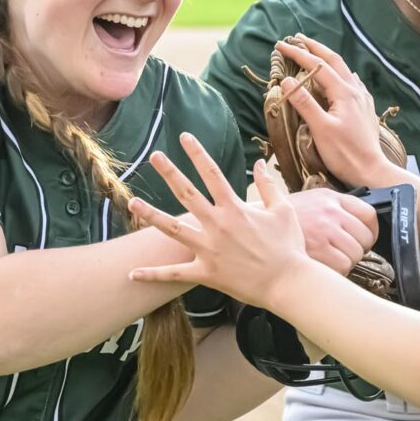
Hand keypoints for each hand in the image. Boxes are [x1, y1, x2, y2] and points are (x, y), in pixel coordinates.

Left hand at [127, 133, 308, 307]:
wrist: (288, 283)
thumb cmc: (288, 246)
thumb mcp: (283, 211)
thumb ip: (269, 186)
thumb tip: (260, 163)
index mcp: (235, 209)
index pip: (212, 174)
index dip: (197, 153)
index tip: (184, 137)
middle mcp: (218, 226)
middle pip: (187, 194)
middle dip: (170, 173)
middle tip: (154, 157)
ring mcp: (209, 250)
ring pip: (173, 230)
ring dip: (151, 215)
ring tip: (132, 202)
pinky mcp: (206, 273)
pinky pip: (173, 274)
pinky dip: (152, 275)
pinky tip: (132, 273)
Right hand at [275, 34, 403, 187]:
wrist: (372, 170)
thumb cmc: (345, 154)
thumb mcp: (320, 129)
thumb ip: (304, 103)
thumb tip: (287, 80)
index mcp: (343, 93)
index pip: (317, 66)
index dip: (298, 54)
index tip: (280, 46)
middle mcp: (355, 90)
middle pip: (333, 60)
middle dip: (314, 47)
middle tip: (296, 38)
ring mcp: (362, 98)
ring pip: (343, 69)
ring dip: (326, 58)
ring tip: (313, 52)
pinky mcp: (364, 108)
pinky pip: (351, 81)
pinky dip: (339, 72)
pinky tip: (340, 76)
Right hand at [287, 188, 377, 275]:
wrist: (256, 227)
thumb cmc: (282, 218)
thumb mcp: (311, 200)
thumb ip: (335, 208)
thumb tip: (359, 222)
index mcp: (332, 198)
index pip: (369, 215)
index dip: (371, 231)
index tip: (365, 239)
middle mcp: (331, 213)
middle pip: (365, 238)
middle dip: (359, 249)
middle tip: (345, 253)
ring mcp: (325, 231)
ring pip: (356, 254)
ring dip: (348, 261)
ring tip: (332, 260)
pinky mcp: (318, 251)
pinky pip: (343, 266)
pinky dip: (337, 271)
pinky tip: (324, 267)